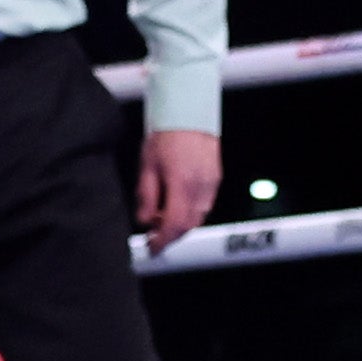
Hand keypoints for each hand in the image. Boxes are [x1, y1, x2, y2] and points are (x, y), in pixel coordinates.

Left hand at [135, 125, 221, 252]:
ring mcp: (211, 184)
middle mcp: (200, 188)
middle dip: (171, 235)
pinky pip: (205, 205)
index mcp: (181, 185)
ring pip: (199, 217)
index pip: (173, 225)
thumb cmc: (166, 135)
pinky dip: (192, 212)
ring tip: (164, 216)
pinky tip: (179, 203)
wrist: (189, 113)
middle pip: (188, 226)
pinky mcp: (216, 178)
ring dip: (182, 224)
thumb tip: (145, 221)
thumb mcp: (147, 166)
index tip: (152, 248)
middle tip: (155, 235)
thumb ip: (146, 196)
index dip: (162, 241)